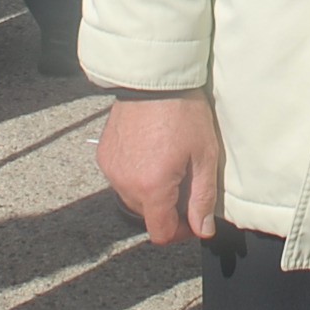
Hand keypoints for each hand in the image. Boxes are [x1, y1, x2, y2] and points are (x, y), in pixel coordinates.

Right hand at [97, 91, 223, 242]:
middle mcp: (125, 183)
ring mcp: (111, 169)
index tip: (193, 219)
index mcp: (152, 187)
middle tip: (186, 182)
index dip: (180, 232)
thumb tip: (203, 229)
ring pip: (133, 197)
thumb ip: (203, 198)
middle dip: (168, 207)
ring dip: (151, 191)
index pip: (160, 232)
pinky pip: (121, 177)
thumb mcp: (204, 156)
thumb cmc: (183, 112)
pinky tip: (151, 152)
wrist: (153, 78)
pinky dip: (136, 174)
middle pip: (147, 214)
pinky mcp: (104, 155)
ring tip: (168, 164)